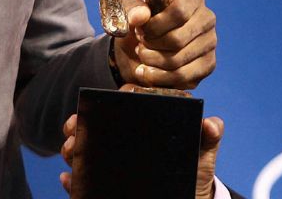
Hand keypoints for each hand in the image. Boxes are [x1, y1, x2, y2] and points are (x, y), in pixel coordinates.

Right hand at [59, 109, 223, 198]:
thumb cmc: (193, 174)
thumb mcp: (202, 156)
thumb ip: (208, 139)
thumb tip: (212, 124)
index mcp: (144, 126)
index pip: (125, 104)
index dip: (115, 98)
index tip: (111, 99)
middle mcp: (124, 140)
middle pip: (96, 124)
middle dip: (80, 122)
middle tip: (74, 127)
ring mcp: (112, 161)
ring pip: (83, 149)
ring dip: (71, 147)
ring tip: (70, 150)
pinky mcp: (103, 182)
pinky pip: (82, 181)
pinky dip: (73, 182)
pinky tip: (68, 180)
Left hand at [113, 0, 216, 88]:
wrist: (148, 44)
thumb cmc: (143, 22)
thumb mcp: (132, 10)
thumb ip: (133, 9)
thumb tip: (140, 16)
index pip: (178, 12)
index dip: (155, 25)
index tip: (140, 30)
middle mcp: (207, 18)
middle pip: (178, 39)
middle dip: (151, 46)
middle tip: (140, 45)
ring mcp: (210, 42)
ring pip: (178, 60)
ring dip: (152, 62)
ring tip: (142, 56)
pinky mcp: (208, 64)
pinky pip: (182, 76)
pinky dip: (159, 77)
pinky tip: (147, 71)